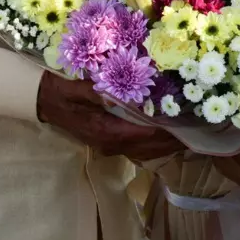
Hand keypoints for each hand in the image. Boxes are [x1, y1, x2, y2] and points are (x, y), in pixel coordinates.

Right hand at [36, 73, 183, 161]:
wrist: (45, 100)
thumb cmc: (62, 91)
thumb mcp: (77, 88)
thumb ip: (98, 93)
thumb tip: (117, 94)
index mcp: (104, 130)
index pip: (143, 136)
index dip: (165, 133)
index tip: (185, 126)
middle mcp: (109, 142)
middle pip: (148, 148)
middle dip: (171, 142)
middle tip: (194, 133)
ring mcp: (108, 144)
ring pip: (144, 152)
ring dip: (165, 146)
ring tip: (187, 137)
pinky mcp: (108, 141)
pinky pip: (136, 148)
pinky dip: (153, 146)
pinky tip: (167, 138)